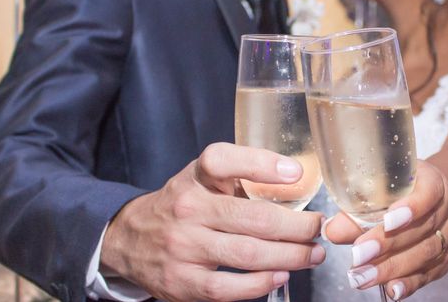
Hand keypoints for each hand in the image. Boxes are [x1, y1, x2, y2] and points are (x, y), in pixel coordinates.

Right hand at [101, 142, 324, 301]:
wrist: (129, 239)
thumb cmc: (183, 204)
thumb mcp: (203, 178)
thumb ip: (243, 174)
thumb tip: (297, 179)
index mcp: (195, 177)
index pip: (222, 160)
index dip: (262, 164)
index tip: (295, 174)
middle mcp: (187, 208)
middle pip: (252, 217)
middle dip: (296, 225)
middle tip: (318, 228)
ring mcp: (183, 247)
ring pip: (247, 253)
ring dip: (290, 255)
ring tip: (312, 254)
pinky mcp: (181, 281)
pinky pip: (228, 287)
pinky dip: (259, 283)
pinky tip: (280, 274)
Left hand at [324, 160, 447, 299]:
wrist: (428, 200)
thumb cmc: (399, 191)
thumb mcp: (379, 190)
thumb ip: (357, 210)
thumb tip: (331, 230)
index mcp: (433, 182)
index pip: (428, 193)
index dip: (410, 208)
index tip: (387, 222)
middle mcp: (447, 208)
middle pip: (422, 228)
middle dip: (388, 245)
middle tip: (358, 257)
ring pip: (426, 253)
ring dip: (392, 268)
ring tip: (363, 277)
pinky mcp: (446, 258)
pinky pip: (429, 273)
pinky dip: (409, 283)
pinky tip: (392, 290)